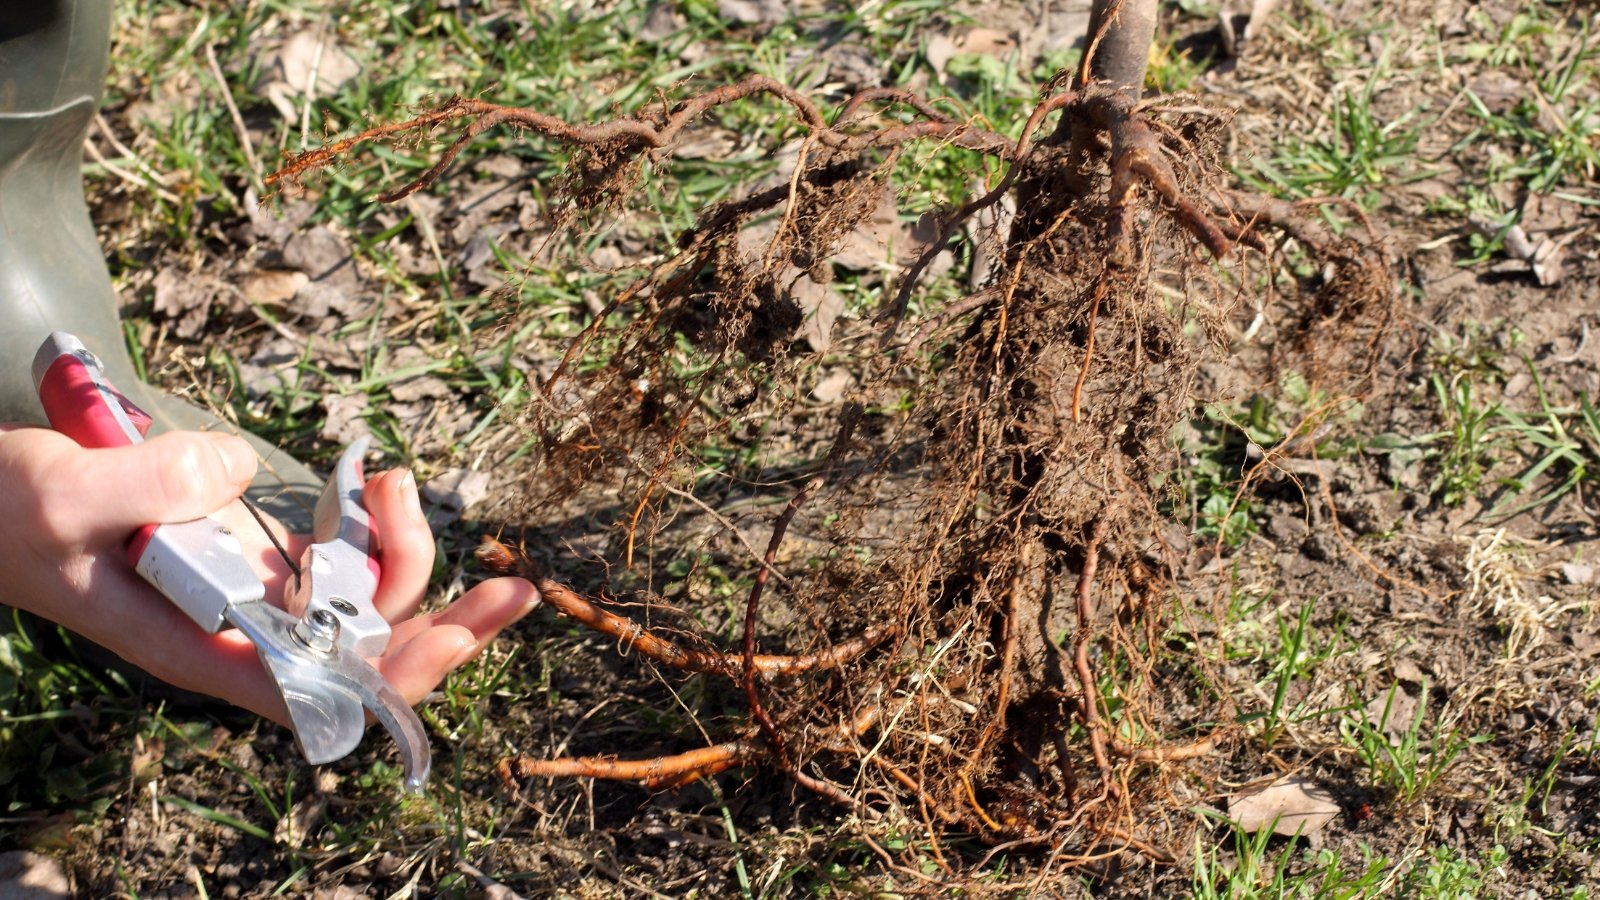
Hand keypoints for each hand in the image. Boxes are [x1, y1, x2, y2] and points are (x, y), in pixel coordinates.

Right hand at [0, 425, 536, 726]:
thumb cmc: (6, 512)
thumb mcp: (63, 494)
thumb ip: (151, 483)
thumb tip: (243, 474)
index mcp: (203, 648)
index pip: (317, 689)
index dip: (392, 677)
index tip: (454, 640)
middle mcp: (244, 630)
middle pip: (369, 652)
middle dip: (448, 625)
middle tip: (518, 588)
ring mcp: (258, 589)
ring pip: (367, 595)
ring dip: (403, 545)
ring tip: (392, 479)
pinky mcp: (260, 548)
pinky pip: (343, 551)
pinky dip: (373, 520)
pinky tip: (375, 477)